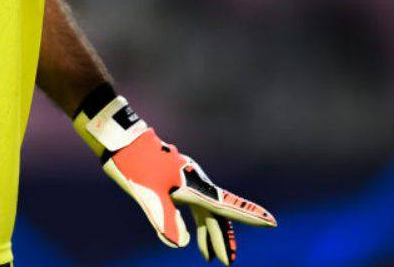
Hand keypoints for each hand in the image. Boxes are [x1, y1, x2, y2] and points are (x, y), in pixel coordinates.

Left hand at [73, 86, 275, 263]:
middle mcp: (195, 182)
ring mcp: (186, 181)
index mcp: (194, 186)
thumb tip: (181, 246)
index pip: (227, 206)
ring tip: (210, 257)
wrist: (120, 139)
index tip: (272, 223)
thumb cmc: (134, 164)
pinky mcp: (175, 181)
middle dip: (224, 238)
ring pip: (206, 211)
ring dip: (210, 233)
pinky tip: (192, 238)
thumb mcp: (147, 194)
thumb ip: (165, 219)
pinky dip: (197, 223)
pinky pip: (194, 206)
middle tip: (228, 263)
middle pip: (218, 214)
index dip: (250, 217)